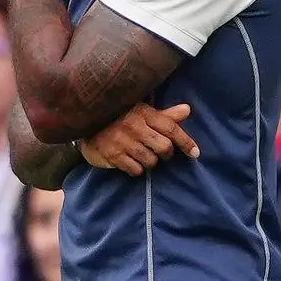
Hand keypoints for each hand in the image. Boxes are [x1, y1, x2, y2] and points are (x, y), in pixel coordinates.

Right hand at [80, 103, 199, 175]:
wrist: (85, 122)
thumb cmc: (119, 116)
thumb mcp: (142, 111)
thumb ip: (165, 114)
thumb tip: (188, 110)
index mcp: (143, 112)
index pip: (171, 127)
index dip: (186, 141)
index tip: (195, 153)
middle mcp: (134, 126)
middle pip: (164, 148)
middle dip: (166, 153)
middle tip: (161, 152)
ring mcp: (122, 141)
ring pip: (151, 161)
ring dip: (151, 161)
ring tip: (143, 155)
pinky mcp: (112, 155)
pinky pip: (135, 170)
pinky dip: (137, 169)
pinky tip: (132, 161)